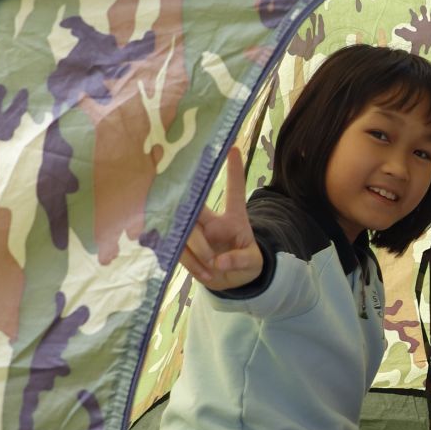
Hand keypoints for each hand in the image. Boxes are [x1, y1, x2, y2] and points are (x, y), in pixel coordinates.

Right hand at [179, 147, 263, 290]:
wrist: (231, 281)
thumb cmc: (245, 263)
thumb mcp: (252, 262)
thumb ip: (240, 260)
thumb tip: (219, 263)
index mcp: (233, 217)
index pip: (234, 190)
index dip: (234, 171)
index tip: (233, 148)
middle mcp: (211, 220)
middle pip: (196, 207)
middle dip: (191, 209)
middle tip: (189, 211)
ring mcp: (195, 232)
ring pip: (186, 232)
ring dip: (199, 252)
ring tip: (214, 269)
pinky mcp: (182, 247)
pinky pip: (178, 250)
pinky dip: (192, 264)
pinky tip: (206, 274)